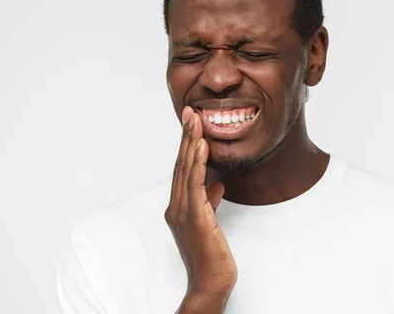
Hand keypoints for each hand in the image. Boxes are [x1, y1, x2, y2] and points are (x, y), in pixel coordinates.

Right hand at [165, 106, 237, 304]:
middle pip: (181, 163)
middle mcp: (177, 206)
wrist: (211, 282)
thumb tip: (217, 184)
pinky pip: (195, 185)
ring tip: (195, 120)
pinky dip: (198, 164)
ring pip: (186, 170)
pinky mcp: (195, 218)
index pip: (182, 168)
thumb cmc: (211, 254)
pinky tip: (202, 147)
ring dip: (191, 142)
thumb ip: (210, 200)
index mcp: (179, 205)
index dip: (186, 143)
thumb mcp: (211, 221)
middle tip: (190, 111)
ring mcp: (184, 212)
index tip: (191, 122)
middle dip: (186, 135)